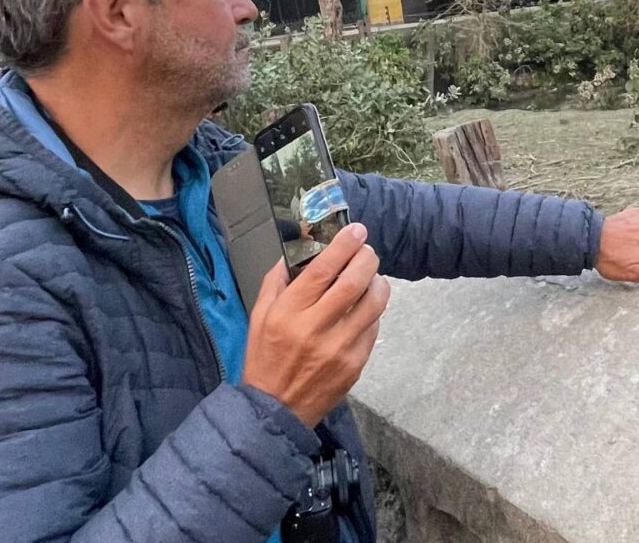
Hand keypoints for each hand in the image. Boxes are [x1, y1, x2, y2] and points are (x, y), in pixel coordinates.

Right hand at [242, 224, 389, 426]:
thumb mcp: (259, 316)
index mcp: (289, 313)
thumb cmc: (265, 357)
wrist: (275, 408)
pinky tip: (365, 308)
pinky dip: (373, 311)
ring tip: (372, 276)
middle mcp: (316, 328)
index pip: (323, 270)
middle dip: (367, 258)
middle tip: (368, 250)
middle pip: (354, 282)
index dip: (343, 245)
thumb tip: (296, 251)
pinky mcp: (355, 363)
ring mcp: (339, 348)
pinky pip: (373, 327)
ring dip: (378, 282)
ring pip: (374, 303)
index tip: (355, 230)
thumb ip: (276, 281)